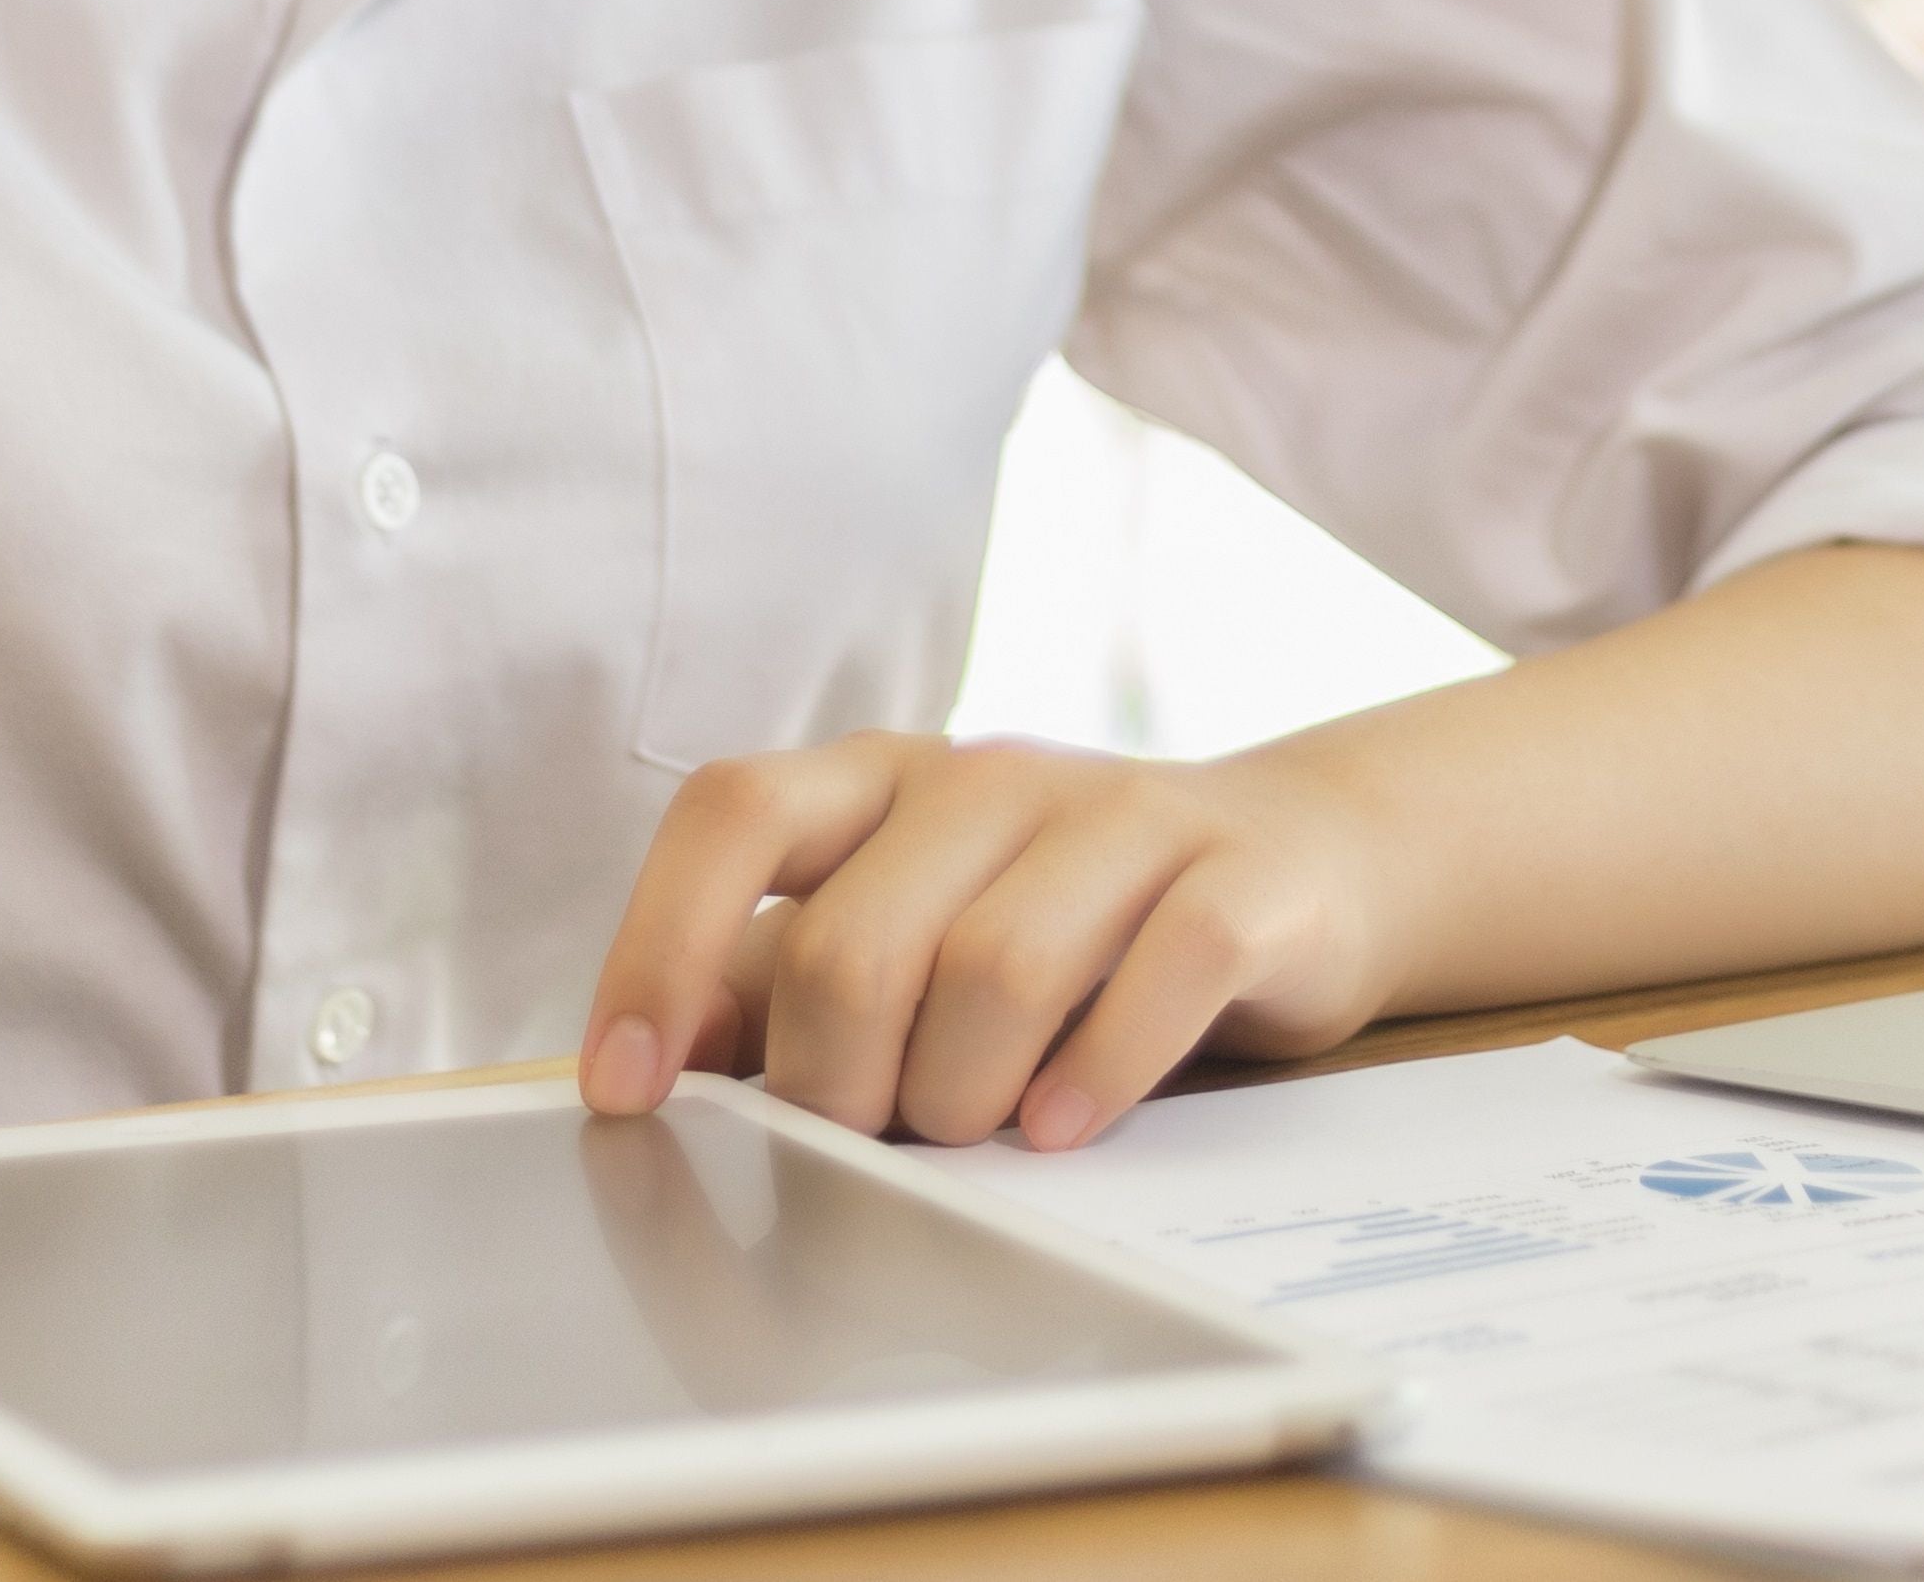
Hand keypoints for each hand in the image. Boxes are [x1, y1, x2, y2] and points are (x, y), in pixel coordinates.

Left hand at [575, 731, 1402, 1153]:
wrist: (1295, 864)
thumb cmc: (1059, 919)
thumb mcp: (907, 930)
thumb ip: (779, 982)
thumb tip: (655, 1071)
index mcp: (875, 781)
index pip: (730, 816)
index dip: (659, 946)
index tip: (628, 1087)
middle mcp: (981, 777)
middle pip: (853, 941)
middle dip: (834, 1083)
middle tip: (862, 1146)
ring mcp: (1115, 815)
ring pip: (993, 969)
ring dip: (961, 1096)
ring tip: (974, 1135)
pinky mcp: (1233, 878)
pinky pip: (1158, 975)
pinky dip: (1099, 1071)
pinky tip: (1064, 1126)